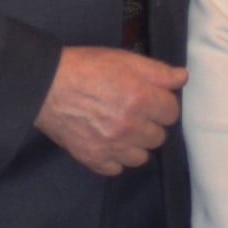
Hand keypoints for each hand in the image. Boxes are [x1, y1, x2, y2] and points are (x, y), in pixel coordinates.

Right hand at [34, 46, 186, 175]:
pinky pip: (116, 168)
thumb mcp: (124, 59)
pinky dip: (114, 158)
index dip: (162, 104)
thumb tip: (182, 78)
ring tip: (121, 129)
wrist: (45, 85)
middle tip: (133, 112)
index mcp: (141, 99)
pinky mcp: (94, 159)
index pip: (172, 113)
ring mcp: (112, 146)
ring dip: (135, 144)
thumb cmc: (85, 67)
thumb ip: (157, 71)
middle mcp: (130, 127)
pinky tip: (107, 142)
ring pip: (141, 157)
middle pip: (158, 137)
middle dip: (150, 124)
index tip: (150, 99)